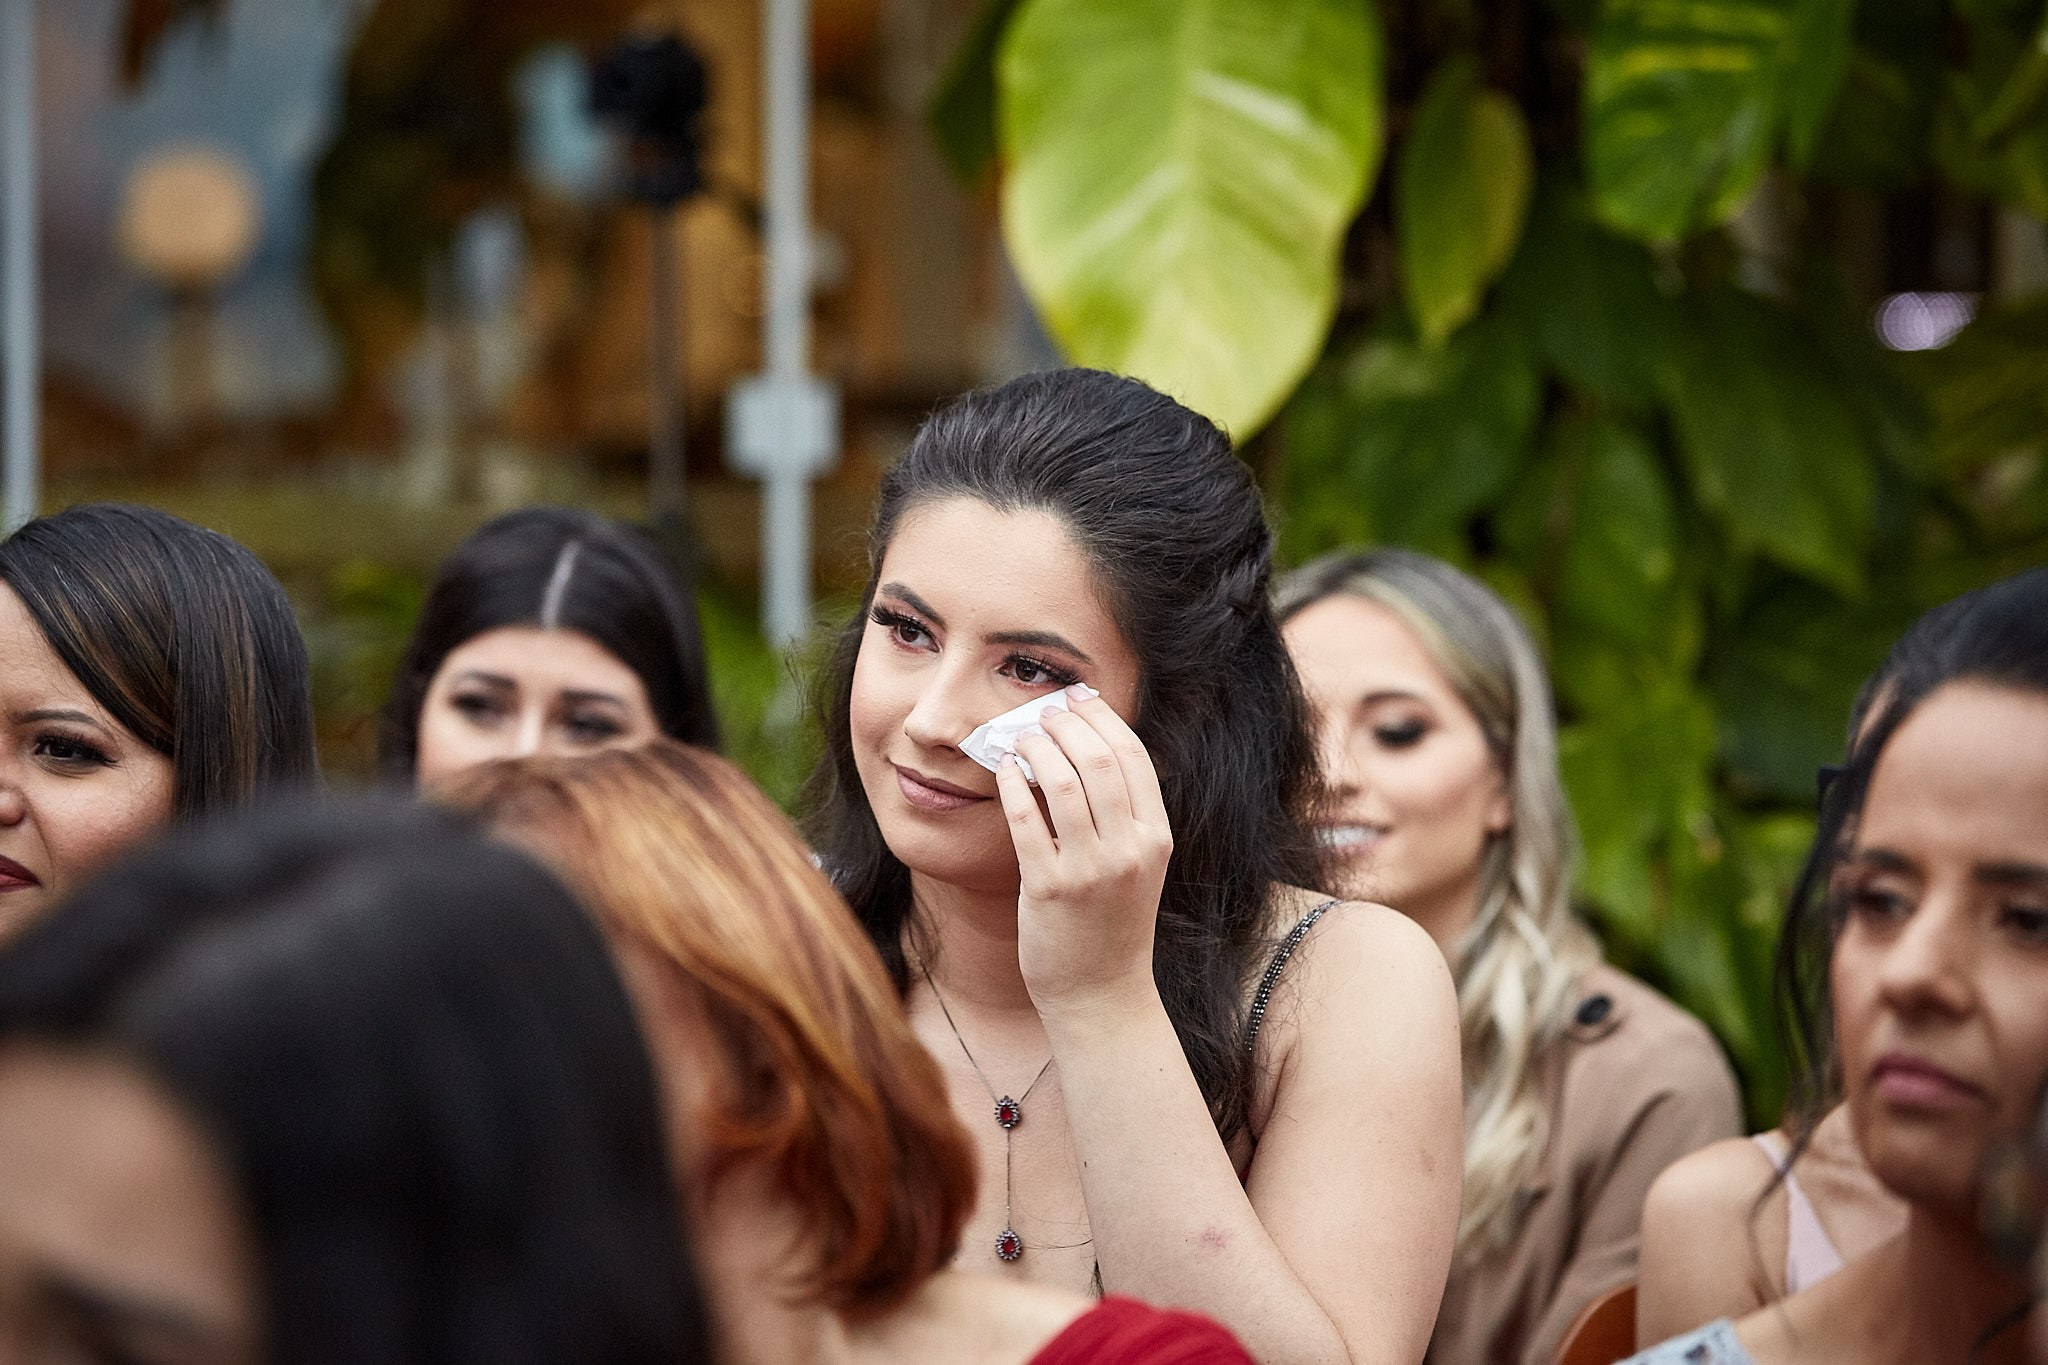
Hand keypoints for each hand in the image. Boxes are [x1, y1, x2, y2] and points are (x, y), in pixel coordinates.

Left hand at [996, 685, 1173, 1014]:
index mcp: (1157, 838)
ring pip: (1062, 780)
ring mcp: (1091, 869)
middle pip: (1098, 758)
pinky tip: (1004, 770)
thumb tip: (1083, 748)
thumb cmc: (1112, 926)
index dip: (1101, 718)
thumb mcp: (1136, 865)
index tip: (1076, 699)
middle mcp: (1130, 849)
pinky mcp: (1049, 889)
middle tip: (1039, 711)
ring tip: (1018, 736)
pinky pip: (1026, 818)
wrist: (1101, 996)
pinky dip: (1013, 784)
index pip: (1133, 756)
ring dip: (1034, 746)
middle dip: (1064, 723)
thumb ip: (1122, 815)